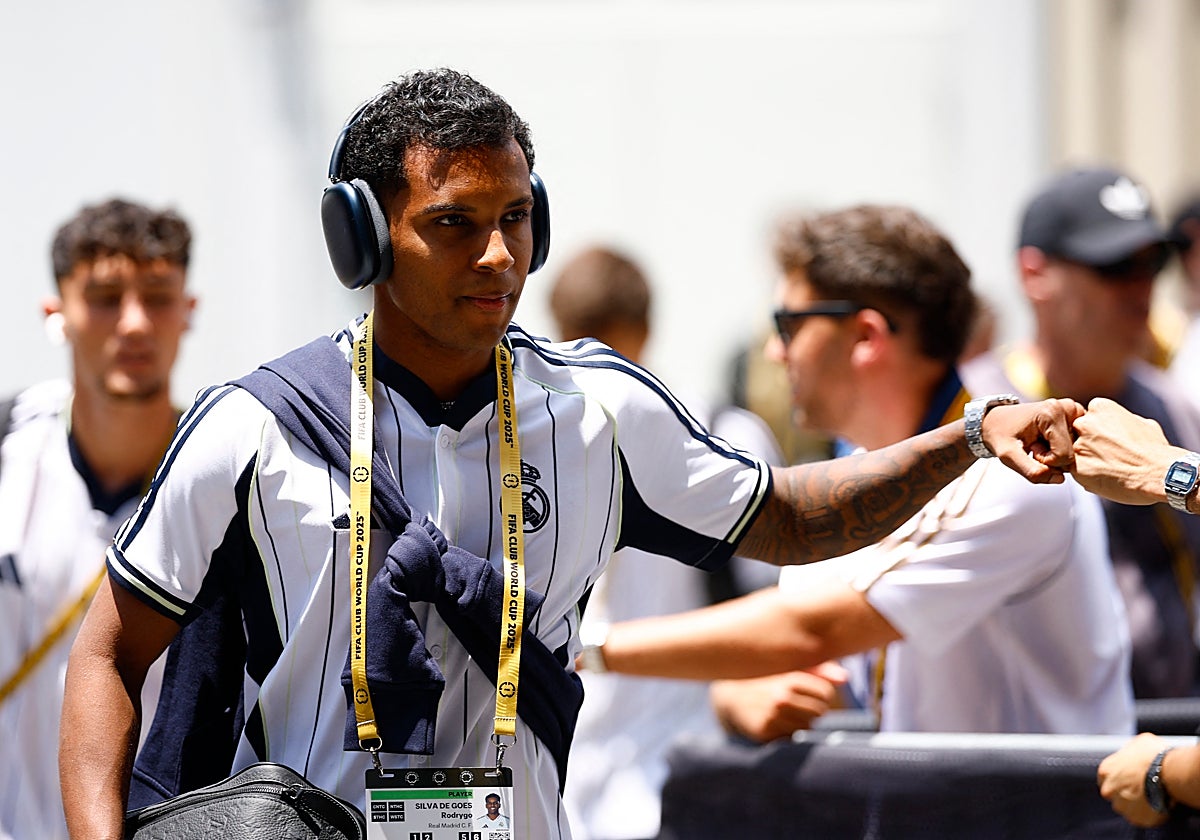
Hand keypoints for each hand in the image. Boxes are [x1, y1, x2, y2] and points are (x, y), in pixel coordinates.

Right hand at [710, 661, 848, 742]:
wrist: (731, 694)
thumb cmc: (768, 677)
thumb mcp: (791, 667)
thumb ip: (821, 670)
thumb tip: (845, 678)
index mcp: (791, 678)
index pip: (825, 693)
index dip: (821, 694)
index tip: (810, 691)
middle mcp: (781, 698)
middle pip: (819, 712)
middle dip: (813, 708)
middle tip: (799, 703)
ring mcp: (772, 717)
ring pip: (807, 727)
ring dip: (801, 721)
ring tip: (787, 711)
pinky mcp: (764, 732)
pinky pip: (790, 737)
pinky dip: (787, 732)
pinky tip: (777, 721)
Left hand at [981, 398, 1083, 482]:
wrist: (996, 421)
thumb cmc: (1000, 434)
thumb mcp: (1008, 455)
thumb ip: (1031, 471)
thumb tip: (1060, 479)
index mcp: (1052, 412)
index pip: (1063, 456)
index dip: (1045, 461)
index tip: (1030, 448)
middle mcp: (1069, 408)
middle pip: (1072, 454)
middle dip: (1052, 458)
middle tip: (1033, 445)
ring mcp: (1075, 411)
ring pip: (1076, 451)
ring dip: (1056, 454)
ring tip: (1038, 442)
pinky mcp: (1077, 417)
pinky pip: (1076, 446)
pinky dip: (1062, 450)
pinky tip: (1047, 441)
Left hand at [1072, 398, 1169, 504]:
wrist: (1159, 473)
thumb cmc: (1154, 450)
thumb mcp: (1141, 422)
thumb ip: (1122, 419)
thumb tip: (1119, 423)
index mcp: (1099, 407)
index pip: (1087, 418)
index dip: (1098, 432)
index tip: (1110, 441)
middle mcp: (1084, 423)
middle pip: (1076, 434)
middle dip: (1088, 445)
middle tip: (1108, 456)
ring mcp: (1078, 445)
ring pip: (1074, 453)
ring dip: (1087, 461)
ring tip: (1109, 468)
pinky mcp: (1075, 468)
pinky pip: (1075, 471)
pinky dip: (1087, 476)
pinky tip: (1105, 478)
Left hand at [1097, 732, 1169, 827]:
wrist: (1168, 771)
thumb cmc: (1154, 754)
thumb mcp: (1137, 743)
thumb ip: (1129, 752)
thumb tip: (1133, 752)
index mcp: (1105, 771)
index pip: (1106, 778)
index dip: (1119, 779)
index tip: (1130, 779)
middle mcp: (1108, 790)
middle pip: (1115, 794)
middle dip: (1125, 792)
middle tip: (1142, 789)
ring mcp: (1122, 806)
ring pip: (1127, 808)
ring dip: (1136, 804)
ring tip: (1151, 797)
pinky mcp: (1137, 819)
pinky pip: (1141, 819)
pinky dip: (1148, 814)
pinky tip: (1156, 805)